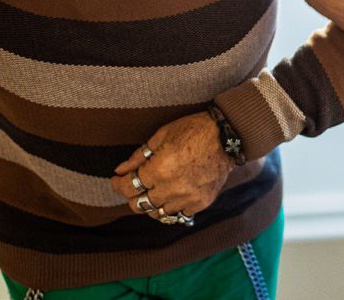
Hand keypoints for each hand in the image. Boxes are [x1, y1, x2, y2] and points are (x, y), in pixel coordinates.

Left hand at [110, 112, 235, 218]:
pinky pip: (178, 214)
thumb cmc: (193, 130)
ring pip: (158, 213)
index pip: (128, 188)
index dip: (117, 184)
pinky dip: (171, 206)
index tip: (116, 180)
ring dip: (151, 203)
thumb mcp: (162, 135)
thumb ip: (139, 156)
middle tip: (133, 185)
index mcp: (160, 169)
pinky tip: (172, 194)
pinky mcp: (201, 203)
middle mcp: (172, 188)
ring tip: (153, 190)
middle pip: (139, 205)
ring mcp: (188, 198)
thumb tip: (121, 169)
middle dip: (131, 196)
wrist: (227, 136)